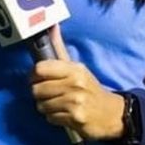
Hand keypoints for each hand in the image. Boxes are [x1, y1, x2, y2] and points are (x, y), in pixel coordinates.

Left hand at [29, 25, 124, 140]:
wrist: (112, 113)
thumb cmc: (89, 89)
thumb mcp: (77, 68)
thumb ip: (59, 48)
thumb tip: (52, 26)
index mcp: (74, 69)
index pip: (40, 68)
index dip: (33, 75)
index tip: (36, 79)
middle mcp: (75, 83)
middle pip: (37, 89)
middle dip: (39, 94)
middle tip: (49, 95)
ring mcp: (75, 101)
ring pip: (41, 105)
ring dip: (47, 107)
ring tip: (58, 105)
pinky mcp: (75, 118)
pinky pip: (50, 118)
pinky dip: (54, 118)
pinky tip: (65, 114)